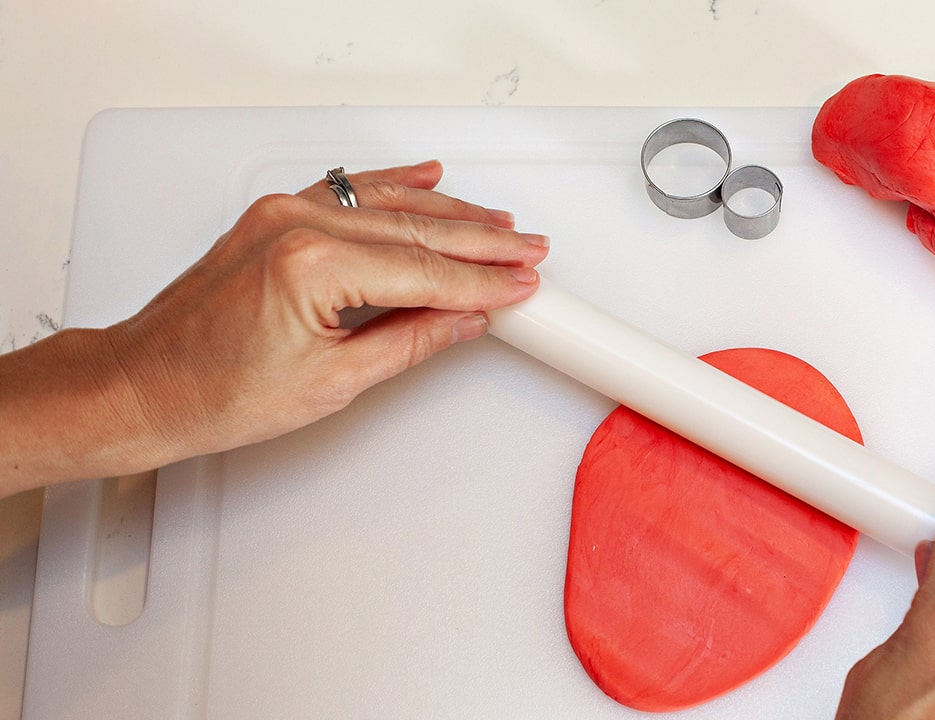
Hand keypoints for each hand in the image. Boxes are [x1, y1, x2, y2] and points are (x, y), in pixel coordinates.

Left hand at [103, 161, 548, 467]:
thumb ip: (410, 340)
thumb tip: (463, 320)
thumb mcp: (332, 382)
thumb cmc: (213, 392)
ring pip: (387, 203)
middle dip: (480, 241)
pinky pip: (348, 190)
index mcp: (311, 264)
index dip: (482, 281)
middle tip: (528, 250)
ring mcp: (283, 213)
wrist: (143, 386)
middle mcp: (296, 223)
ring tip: (497, 223)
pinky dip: (392, 186)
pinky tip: (427, 176)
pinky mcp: (274, 216)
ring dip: (447, 211)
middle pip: (415, 229)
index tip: (521, 283)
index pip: (424, 270)